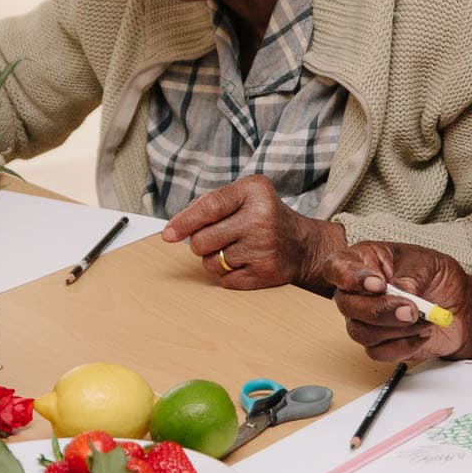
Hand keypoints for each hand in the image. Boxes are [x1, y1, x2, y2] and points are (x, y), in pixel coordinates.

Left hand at [161, 174, 347, 289]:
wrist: (303, 245)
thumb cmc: (264, 217)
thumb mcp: (244, 195)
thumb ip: (210, 203)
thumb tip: (174, 229)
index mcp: (254, 192)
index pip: (210, 207)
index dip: (184, 222)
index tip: (168, 234)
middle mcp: (261, 218)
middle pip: (203, 240)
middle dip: (201, 242)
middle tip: (218, 237)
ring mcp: (264, 248)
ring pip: (211, 262)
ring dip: (214, 259)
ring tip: (234, 249)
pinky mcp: (265, 273)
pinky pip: (225, 280)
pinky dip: (227, 274)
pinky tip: (244, 263)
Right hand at [328, 241, 471, 363]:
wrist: (461, 307)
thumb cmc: (439, 278)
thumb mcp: (429, 264)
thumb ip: (411, 276)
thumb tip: (400, 291)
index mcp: (364, 261)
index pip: (336, 268)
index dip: (350, 278)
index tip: (379, 284)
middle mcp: (358, 292)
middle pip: (346, 305)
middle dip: (380, 310)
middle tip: (410, 309)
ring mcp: (365, 319)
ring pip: (360, 332)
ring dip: (395, 329)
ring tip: (423, 319)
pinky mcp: (379, 343)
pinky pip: (378, 352)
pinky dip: (403, 345)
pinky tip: (421, 333)